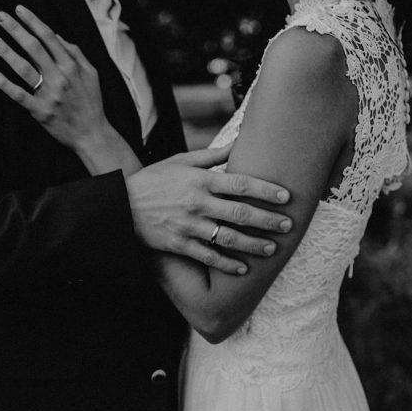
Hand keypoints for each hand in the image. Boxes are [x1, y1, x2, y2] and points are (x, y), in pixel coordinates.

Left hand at [0, 6, 109, 152]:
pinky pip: (18, 95)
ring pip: (23, 68)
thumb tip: (56, 36)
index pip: (49, 37)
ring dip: (6, 51)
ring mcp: (49, 94)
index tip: (19, 10)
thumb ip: (75, 53)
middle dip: (16, 30)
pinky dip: (4, 83)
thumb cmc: (91, 103)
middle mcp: (60, 77)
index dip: (32, 21)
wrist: (92, 135)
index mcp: (72, 66)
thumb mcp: (91, 74)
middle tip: (0, 17)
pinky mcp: (40, 111)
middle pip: (33, 47)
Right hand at [127, 146, 292, 274]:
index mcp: (200, 180)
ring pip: (228, 238)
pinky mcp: (180, 244)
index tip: (286, 197)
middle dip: (268, 220)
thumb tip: (239, 140)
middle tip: (289, 226)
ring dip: (253, 245)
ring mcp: (189, 226)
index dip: (266, 190)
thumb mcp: (181, 161)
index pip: (241, 183)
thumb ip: (212, 156)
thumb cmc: (155, 179)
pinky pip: (209, 257)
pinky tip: (243, 269)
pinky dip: (227, 264)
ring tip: (273, 249)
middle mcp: (198, 203)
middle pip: (240, 213)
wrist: (122, 204)